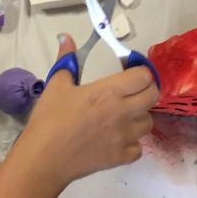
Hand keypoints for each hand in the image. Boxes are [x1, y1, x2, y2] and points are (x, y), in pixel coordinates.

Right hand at [15, 34, 156, 189]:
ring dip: (139, 117)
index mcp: (110, 91)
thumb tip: (66, 37)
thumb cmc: (49, 120)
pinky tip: (117, 140)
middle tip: (132, 92)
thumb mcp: (56, 85)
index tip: (129, 73)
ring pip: (148, 122)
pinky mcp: (121, 157)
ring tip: (123, 117)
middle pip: (153, 96)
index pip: (144, 76)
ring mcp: (125, 136)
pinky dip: (132, 144)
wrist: (43, 160)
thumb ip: (66, 60)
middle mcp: (124, 112)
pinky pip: (138, 148)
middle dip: (146, 90)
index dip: (140, 72)